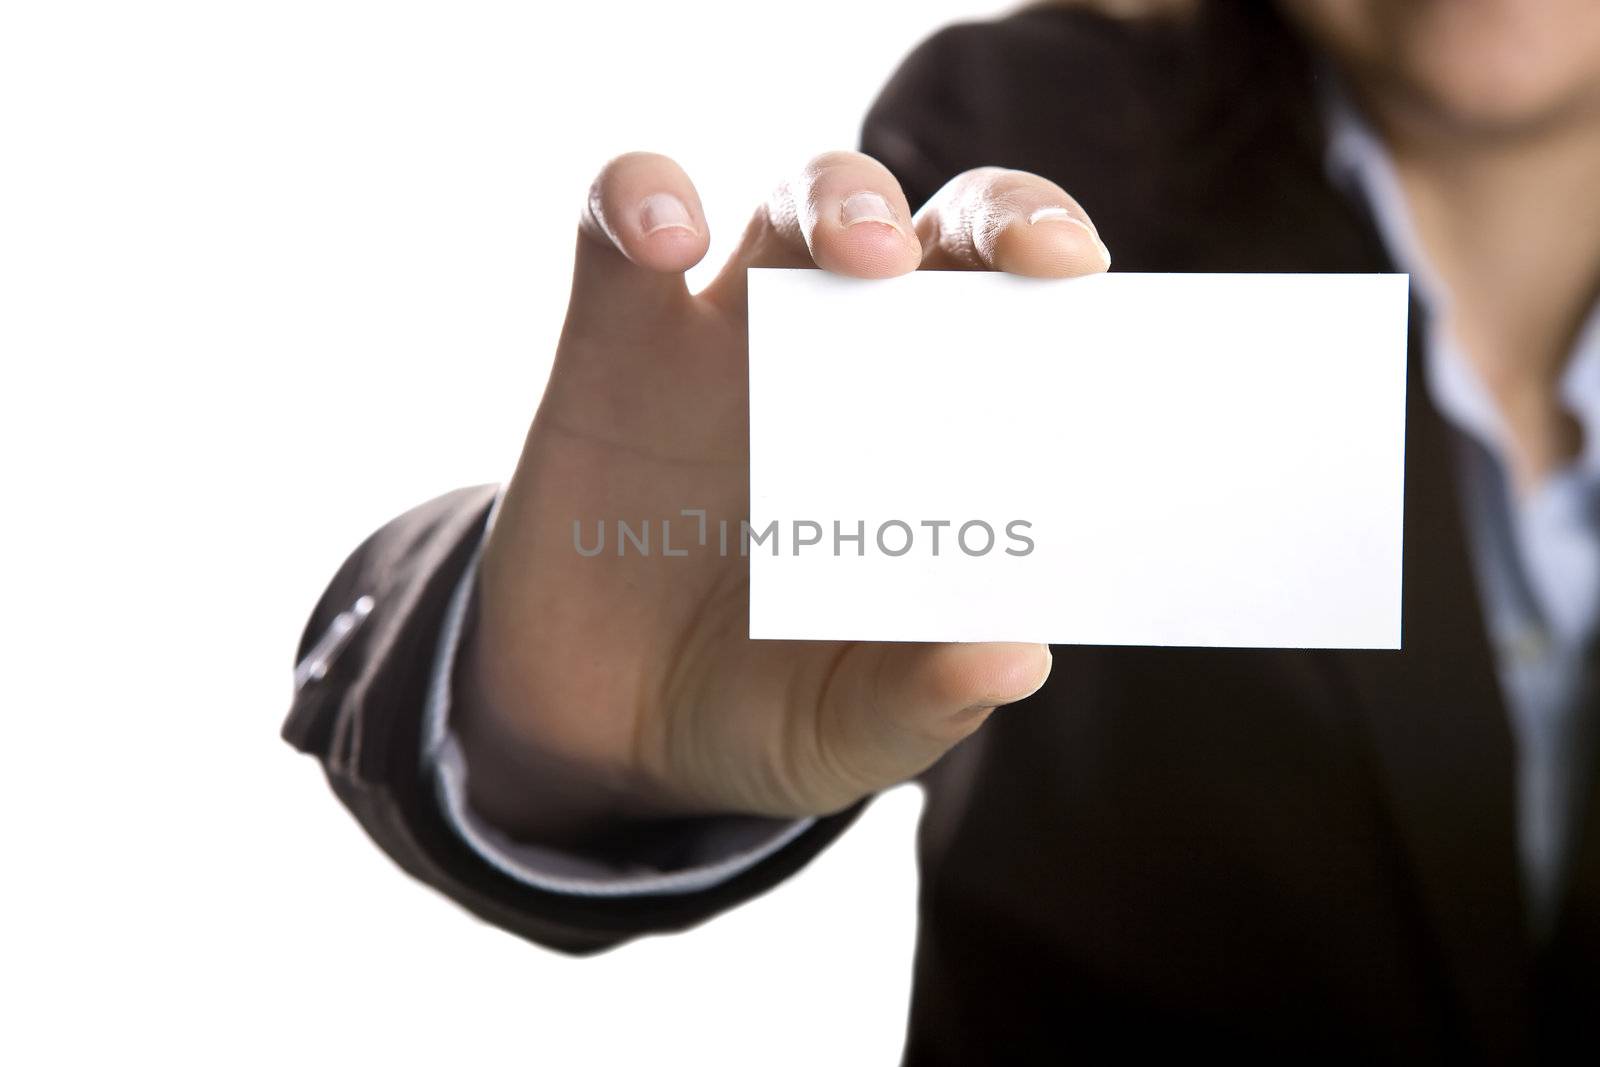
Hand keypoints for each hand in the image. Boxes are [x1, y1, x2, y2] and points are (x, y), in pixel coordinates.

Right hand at [458, 150, 1111, 841]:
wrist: (606, 733)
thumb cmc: (763, 708)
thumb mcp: (847, 730)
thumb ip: (921, 699)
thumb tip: (1015, 658)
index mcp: (930, 437)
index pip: (1019, 316)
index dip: (1063, 275)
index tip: (1090, 282)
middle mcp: (846, 361)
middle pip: (936, 226)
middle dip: (994, 215)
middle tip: (1026, 260)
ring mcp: (728, 338)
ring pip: (798, 196)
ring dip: (838, 198)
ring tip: (861, 256)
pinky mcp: (613, 338)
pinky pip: (620, 220)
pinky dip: (642, 198)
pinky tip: (665, 237)